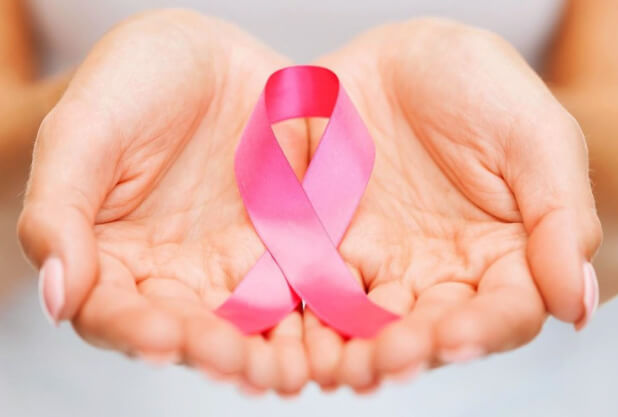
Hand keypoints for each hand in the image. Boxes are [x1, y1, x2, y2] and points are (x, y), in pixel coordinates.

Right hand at [17, 10, 309, 394]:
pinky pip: (305, 283)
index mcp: (113, 260)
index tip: (164, 337)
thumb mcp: (85, 133)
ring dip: (273, 350)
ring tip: (292, 367)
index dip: (136, 330)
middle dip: (217, 352)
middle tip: (239, 362)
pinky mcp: (287, 244)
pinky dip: (318, 310)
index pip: (115, 313)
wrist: (203, 56)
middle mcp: (177, 274)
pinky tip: (335, 323)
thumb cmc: (130, 86)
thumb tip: (59, 297)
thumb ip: (60, 211)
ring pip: (254, 322)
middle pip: (193, 331)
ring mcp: (236, 263)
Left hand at [303, 19, 601, 391]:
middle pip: (431, 329)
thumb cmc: (475, 86)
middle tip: (388, 359)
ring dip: (357, 347)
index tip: (457, 337)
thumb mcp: (533, 136)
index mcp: (504, 253)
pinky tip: (301, 335)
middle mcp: (443, 271)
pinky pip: (318, 289)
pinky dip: (310, 316)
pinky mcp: (329, 247)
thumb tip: (576, 306)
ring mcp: (382, 262)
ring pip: (372, 322)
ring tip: (344, 363)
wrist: (396, 57)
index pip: (504, 311)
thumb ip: (561, 217)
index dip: (484, 330)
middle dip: (410, 349)